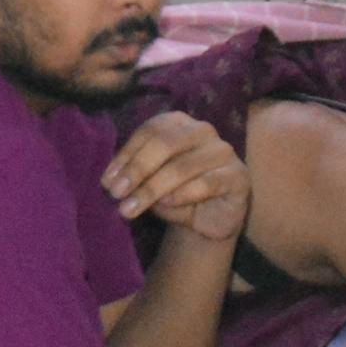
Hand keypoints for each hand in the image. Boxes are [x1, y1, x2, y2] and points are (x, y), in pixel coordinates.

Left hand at [104, 112, 252, 246]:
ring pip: (182, 166)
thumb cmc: (174, 196)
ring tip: (131, 208)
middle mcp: (202, 130)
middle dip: (137, 170)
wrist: (206, 223)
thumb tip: (112, 181)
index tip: (107, 182)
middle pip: (166, 143)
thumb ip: (134, 177)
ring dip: (152, 189)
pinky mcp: (238, 176)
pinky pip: (207, 183)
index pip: (149, 131)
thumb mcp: (148, 184)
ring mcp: (223, 151)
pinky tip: (166, 204)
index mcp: (178, 124)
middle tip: (117, 193)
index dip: (126, 155)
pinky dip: (183, 194)